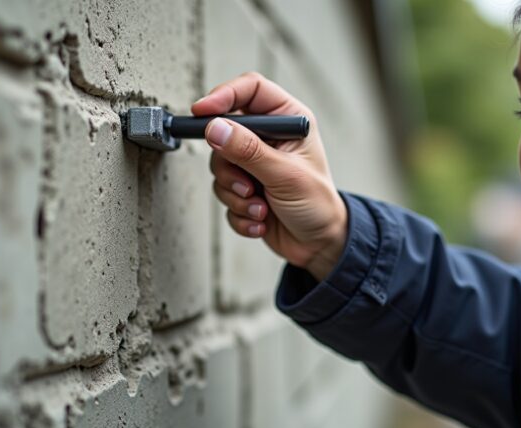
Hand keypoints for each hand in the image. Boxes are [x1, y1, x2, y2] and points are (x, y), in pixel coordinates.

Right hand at [192, 72, 346, 280]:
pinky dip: (239, 212)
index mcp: (287, 120)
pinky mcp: (244, 188)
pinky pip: (223, 194)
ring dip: (236, 195)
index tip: (202, 112)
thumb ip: (249, 150)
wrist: (319, 244)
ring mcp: (253, 163)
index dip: (224, 95)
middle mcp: (268, 137)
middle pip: (224, 133)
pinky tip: (262, 220)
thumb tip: (215, 128)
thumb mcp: (285, 174)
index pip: (250, 90)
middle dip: (230, 167)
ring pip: (219, 167)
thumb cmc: (318, 203)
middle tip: (247, 187)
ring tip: (260, 209)